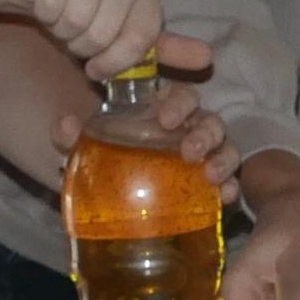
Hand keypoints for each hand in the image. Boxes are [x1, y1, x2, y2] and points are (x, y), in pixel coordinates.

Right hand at [0, 0, 175, 78]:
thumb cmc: (82, 8)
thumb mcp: (125, 30)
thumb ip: (162, 48)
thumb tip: (207, 58)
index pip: (140, 38)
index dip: (116, 62)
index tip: (97, 70)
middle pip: (103, 35)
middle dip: (83, 47)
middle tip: (75, 37)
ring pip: (74, 22)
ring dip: (61, 31)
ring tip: (61, 20)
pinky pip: (49, 7)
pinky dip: (43, 15)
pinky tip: (46, 5)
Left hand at [52, 78, 239, 191]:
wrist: (109, 204)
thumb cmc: (103, 164)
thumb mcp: (83, 151)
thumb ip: (71, 137)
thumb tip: (67, 124)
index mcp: (161, 112)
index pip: (180, 95)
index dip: (179, 102)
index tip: (166, 119)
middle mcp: (187, 130)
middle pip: (209, 119)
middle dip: (204, 132)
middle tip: (188, 150)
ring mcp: (202, 158)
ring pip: (226, 146)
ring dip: (223, 157)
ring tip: (211, 176)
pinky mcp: (210, 186)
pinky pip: (230, 181)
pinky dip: (232, 187)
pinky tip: (227, 196)